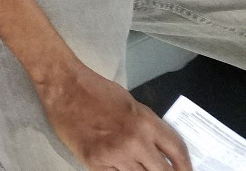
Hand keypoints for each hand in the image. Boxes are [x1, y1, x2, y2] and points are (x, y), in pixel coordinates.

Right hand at [38, 62, 191, 170]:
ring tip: (135, 166)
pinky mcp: (94, 162)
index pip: (178, 152)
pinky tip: (117, 166)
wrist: (64, 86)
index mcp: (146, 123)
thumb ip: (148, 127)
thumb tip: (162, 149)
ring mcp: (114, 154)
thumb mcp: (132, 104)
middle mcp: (134, 142)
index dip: (186, 167)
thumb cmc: (97, 90)